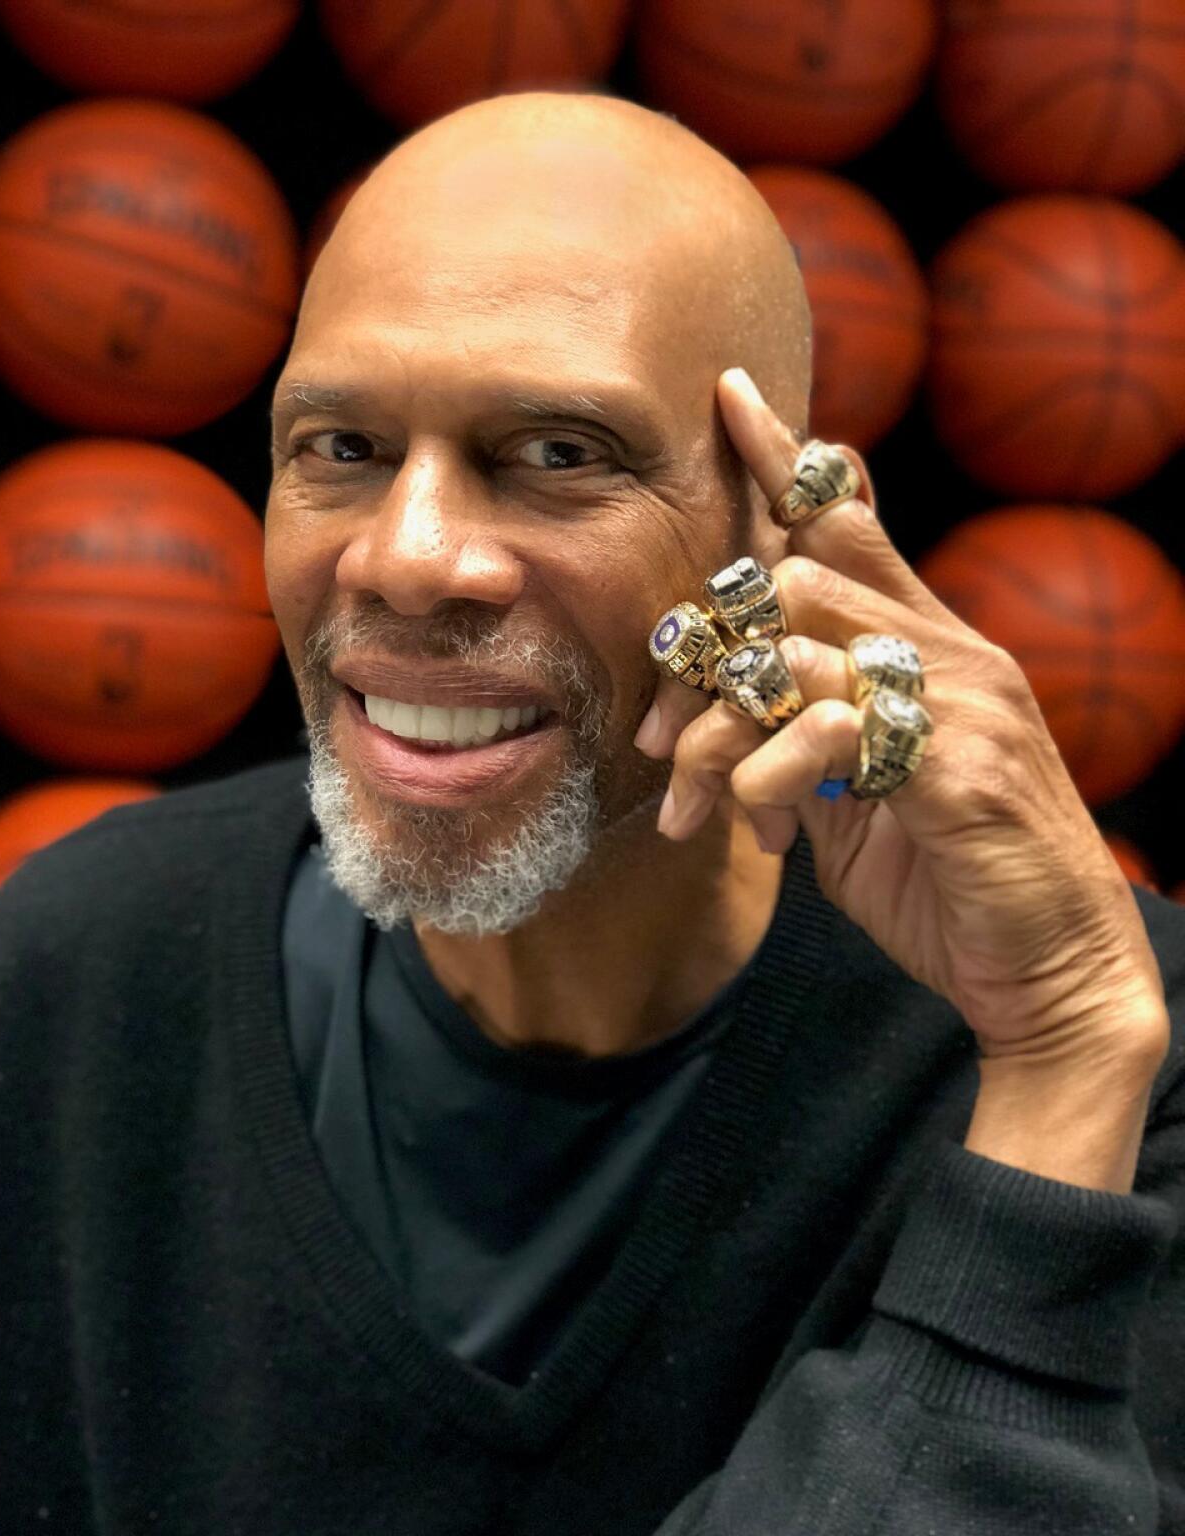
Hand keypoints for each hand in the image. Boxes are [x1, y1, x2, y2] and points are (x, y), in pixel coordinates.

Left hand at [637, 369, 1168, 1190]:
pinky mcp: (961, 763)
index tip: (732, 395)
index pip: (852, 527)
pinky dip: (772, 777)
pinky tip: (768, 833)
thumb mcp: (857, 805)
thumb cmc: (948, 881)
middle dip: (703, 659)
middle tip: (658, 743)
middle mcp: (953, 653)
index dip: (789, 463)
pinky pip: (831, 728)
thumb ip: (803, 745)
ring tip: (696, 808)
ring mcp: (965, 701)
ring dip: (721, 731)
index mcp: (928, 651)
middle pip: (793, 583)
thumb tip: (729, 726)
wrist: (1047, 969)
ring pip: (798, 646)